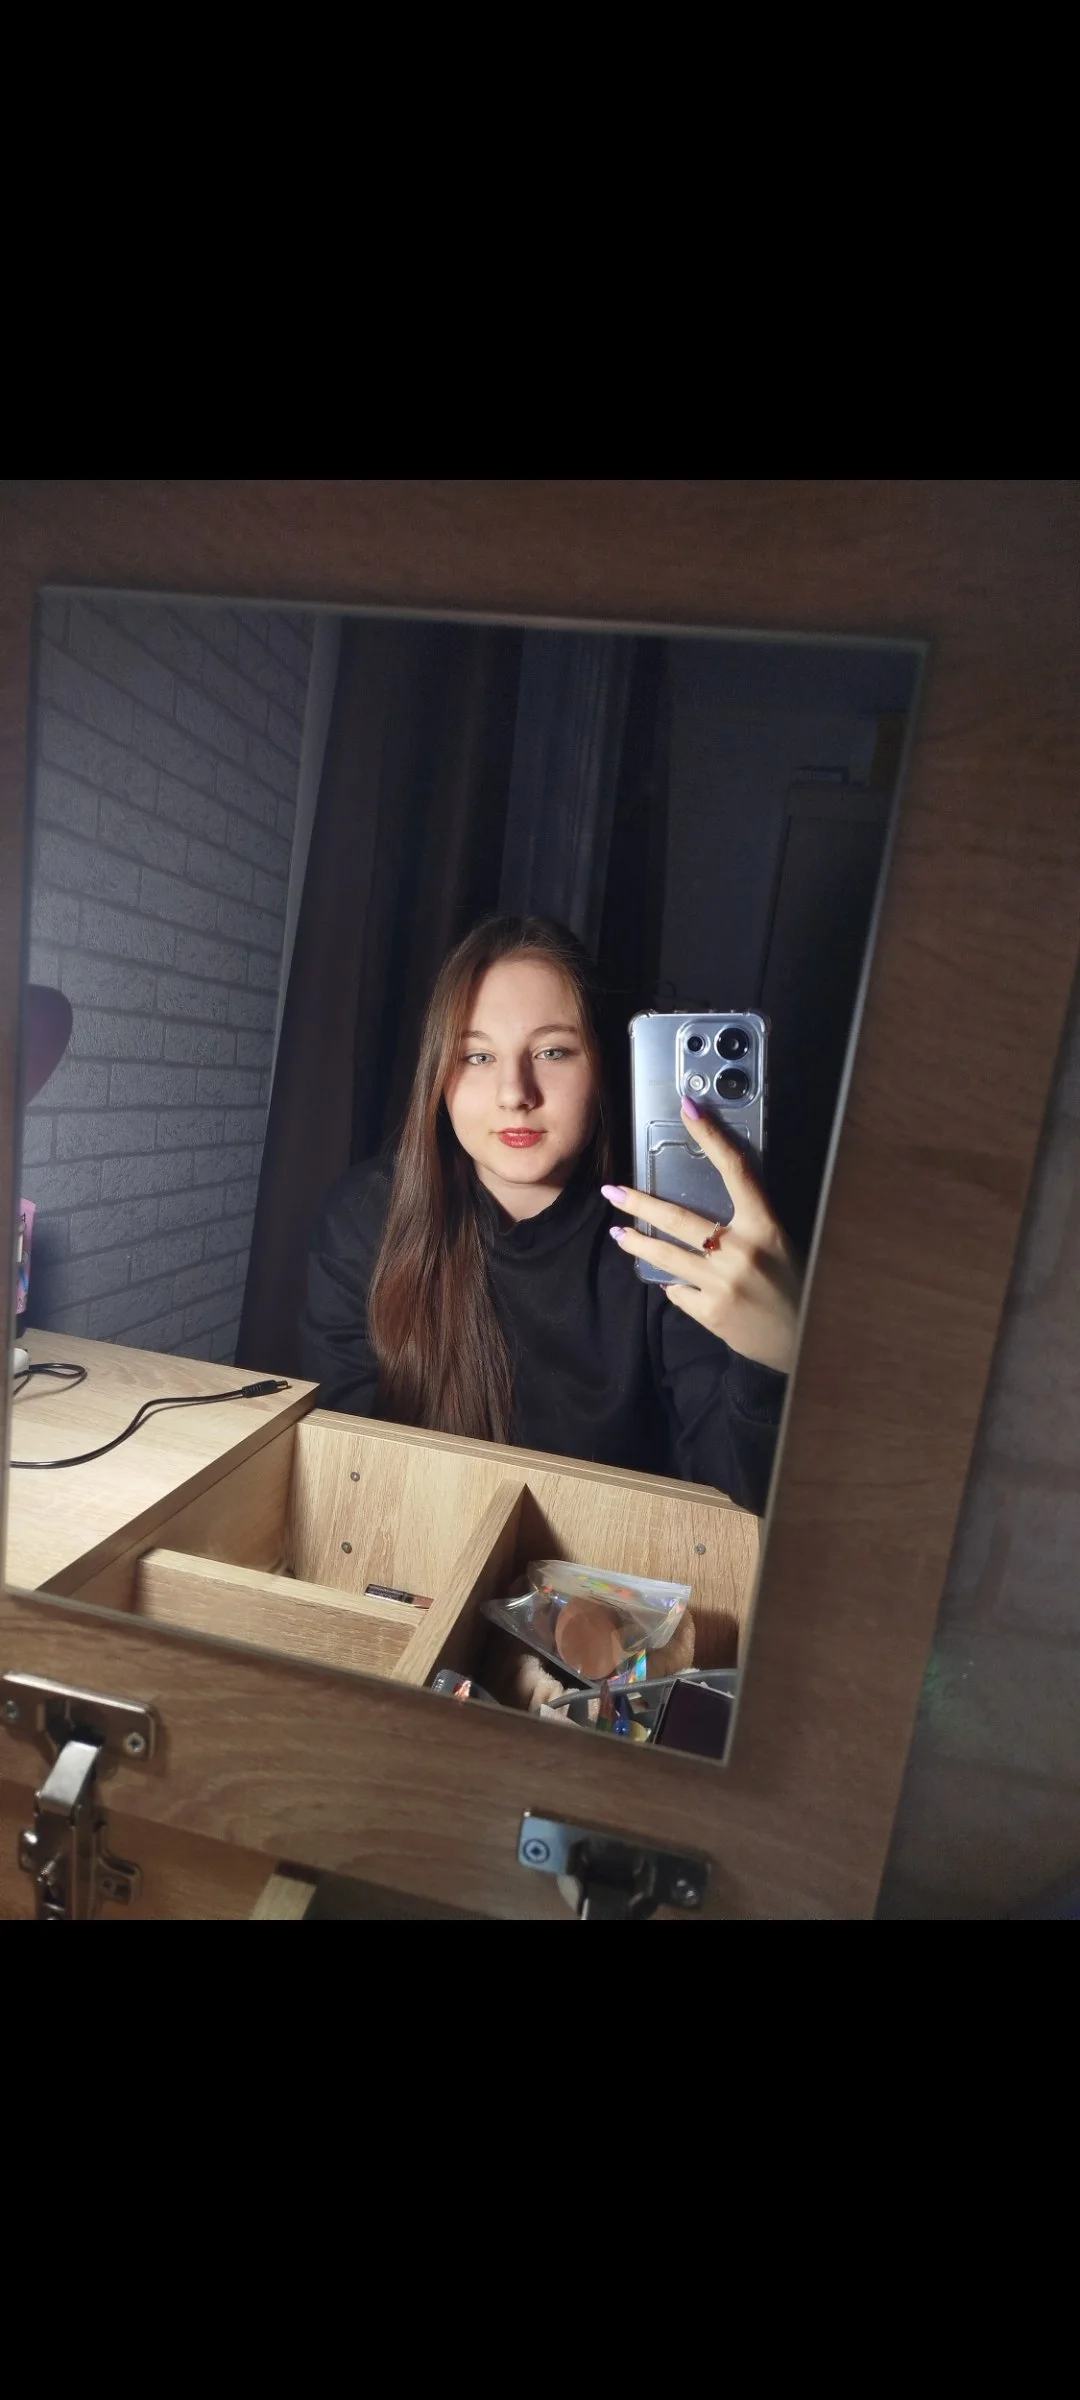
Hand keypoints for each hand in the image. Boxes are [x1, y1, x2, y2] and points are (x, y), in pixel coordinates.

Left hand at [602, 1103, 802, 1374]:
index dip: (711, 1137)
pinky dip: (675, 1285)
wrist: (804, 1341)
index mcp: (766, 1226)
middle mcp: (742, 1251)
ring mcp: (723, 1283)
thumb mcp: (780, 1244)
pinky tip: (674, 1283)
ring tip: (620, 1233)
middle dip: (638, 1203)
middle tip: (612, 1191)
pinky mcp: (711, 1312)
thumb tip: (707, 1208)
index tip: (688, 1109)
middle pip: (677, 1219)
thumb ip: (748, 1225)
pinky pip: (678, 1291)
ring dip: (637, 1243)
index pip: (736, 1171)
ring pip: (665, 1256)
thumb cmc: (794, 1286)